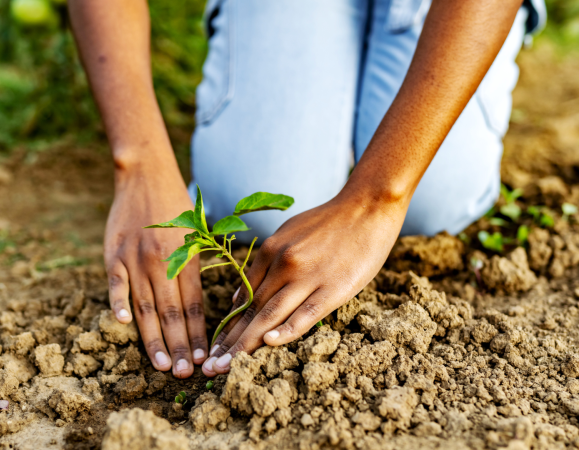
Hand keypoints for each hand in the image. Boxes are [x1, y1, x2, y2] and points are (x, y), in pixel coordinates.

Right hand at [104, 163, 206, 377]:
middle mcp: (162, 263)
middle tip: (185, 374)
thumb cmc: (175, 208)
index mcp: (186, 259)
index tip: (203, 359)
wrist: (146, 175)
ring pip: (146, 305)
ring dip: (154, 338)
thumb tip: (197, 308)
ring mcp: (136, 259)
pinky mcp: (114, 254)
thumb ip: (193, 270)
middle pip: (172, 313)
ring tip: (162, 364)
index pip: (194, 306)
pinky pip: (116, 282)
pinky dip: (118, 301)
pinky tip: (120, 323)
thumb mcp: (195, 235)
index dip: (197, 335)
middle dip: (180, 346)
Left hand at [201, 192, 406, 375]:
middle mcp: (283, 264)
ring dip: (246, 344)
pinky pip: (306, 314)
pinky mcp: (334, 288)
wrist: (367, 206)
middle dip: (229, 342)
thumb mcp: (288, 233)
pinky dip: (286, 330)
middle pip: (252, 310)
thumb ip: (265, 263)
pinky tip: (269, 344)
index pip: (243, 297)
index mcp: (270, 250)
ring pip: (271, 316)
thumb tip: (242, 295)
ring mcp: (308, 276)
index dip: (228, 326)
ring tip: (227, 368)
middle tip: (210, 369)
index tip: (214, 349)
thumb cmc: (328, 222)